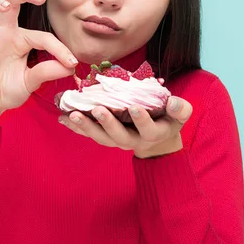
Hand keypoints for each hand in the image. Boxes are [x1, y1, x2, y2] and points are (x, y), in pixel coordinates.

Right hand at [0, 0, 77, 123]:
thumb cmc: (9, 91)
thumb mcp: (32, 81)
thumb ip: (48, 72)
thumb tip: (70, 67)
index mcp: (22, 39)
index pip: (42, 36)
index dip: (59, 49)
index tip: (73, 63)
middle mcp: (4, 34)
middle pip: (11, 2)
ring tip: (4, 5)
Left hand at [58, 96, 192, 157]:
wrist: (156, 138)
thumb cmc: (168, 120)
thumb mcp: (180, 115)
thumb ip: (180, 109)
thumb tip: (174, 102)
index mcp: (152, 133)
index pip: (148, 129)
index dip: (142, 119)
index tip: (135, 107)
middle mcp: (132, 140)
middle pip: (118, 136)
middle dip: (107, 123)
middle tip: (97, 109)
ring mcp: (116, 140)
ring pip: (100, 137)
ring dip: (86, 126)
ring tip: (72, 114)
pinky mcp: (104, 136)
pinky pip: (89, 134)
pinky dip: (76, 127)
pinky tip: (63, 118)